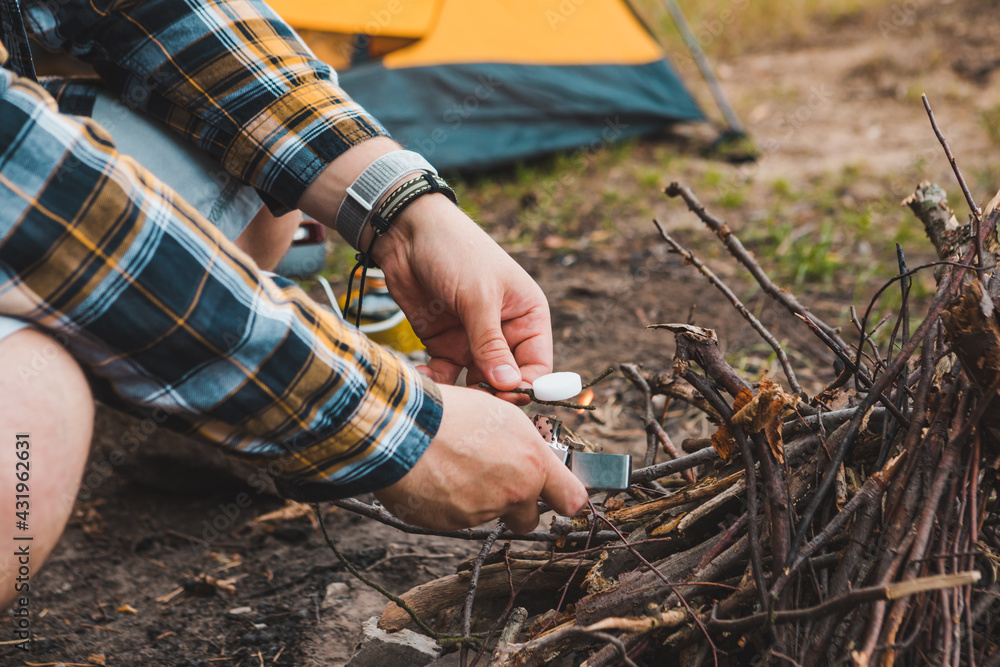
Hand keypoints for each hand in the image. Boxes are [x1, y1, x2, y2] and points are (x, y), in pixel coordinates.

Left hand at [372, 193, 552, 400]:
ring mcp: (473, 340)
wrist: (407, 233)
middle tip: (473, 403)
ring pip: (477, 382)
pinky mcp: (444, 344)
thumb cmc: (455, 252)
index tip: (506, 399)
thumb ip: (492, 344)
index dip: (526, 387)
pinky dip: (440, 382)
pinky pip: (448, 375)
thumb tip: (511, 386)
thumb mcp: (478, 297)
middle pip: (508, 380)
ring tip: (449, 396)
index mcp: (528, 315)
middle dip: (493, 395)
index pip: (538, 365)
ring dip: (465, 393)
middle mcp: (505, 332)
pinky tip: (426, 377)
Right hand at [373, 384, 587, 532]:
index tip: (561, 497)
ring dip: (478, 499)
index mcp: (533, 463)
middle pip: (529, 519)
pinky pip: (459, 519)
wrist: (403, 429)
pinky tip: (436, 477)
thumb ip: (526, 448)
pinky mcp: (452, 525)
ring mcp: (483, 513)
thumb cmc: (452, 413)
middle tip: (495, 481)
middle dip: (517, 507)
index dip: (566, 499)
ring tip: (454, 466)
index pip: (572, 499)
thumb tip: (532, 459)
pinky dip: (450, 504)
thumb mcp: (503, 417)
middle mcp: (514, 493)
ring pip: (490, 515)